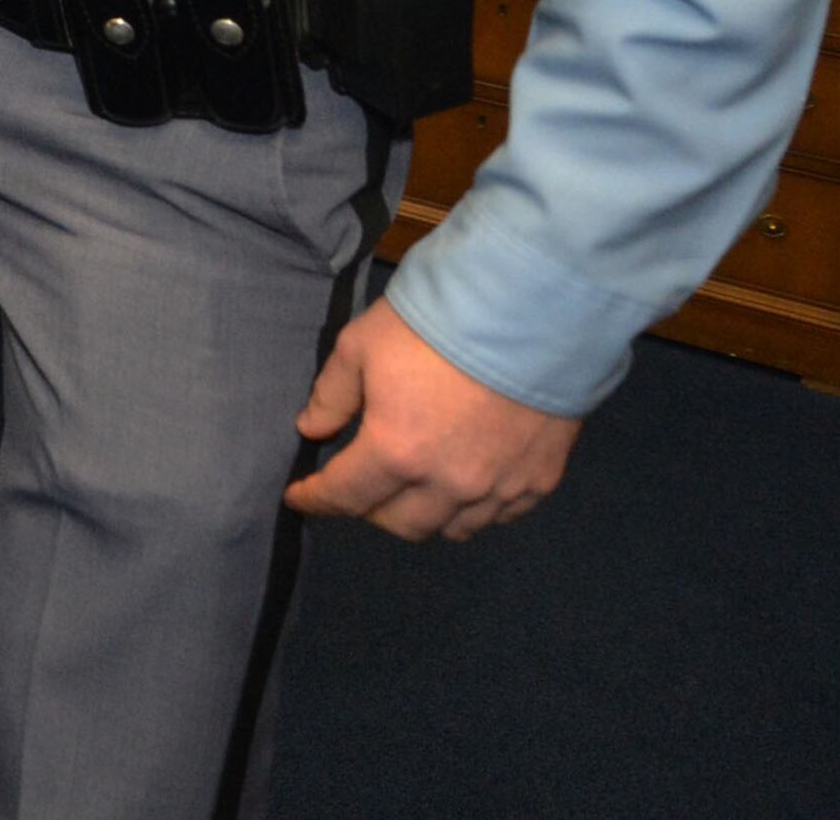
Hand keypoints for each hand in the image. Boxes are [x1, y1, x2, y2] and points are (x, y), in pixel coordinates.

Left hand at [287, 297, 579, 540]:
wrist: (531, 311)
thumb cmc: (435, 324)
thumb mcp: (361, 345)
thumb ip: (332, 395)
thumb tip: (312, 430)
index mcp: (397, 452)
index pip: (344, 496)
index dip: (316, 500)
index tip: (299, 497)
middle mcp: (447, 484)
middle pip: (399, 524)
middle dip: (369, 509)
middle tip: (361, 485)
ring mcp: (499, 488)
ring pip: (451, 528)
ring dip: (423, 514)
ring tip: (412, 490)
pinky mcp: (540, 481)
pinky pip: (498, 516)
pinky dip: (473, 509)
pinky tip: (464, 486)